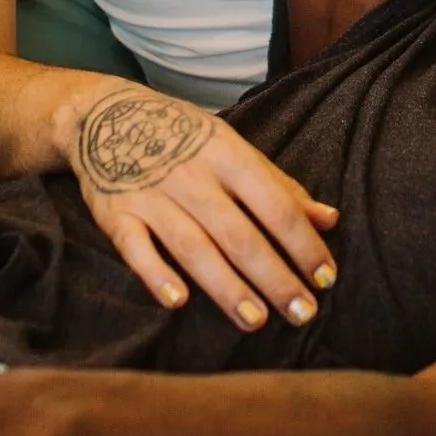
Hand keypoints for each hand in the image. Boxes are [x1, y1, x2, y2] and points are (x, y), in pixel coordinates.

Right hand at [56, 84, 339, 331]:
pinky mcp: (115, 213)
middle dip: (274, 278)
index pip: (275, 205)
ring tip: (255, 321)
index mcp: (228, 154)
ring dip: (226, 287)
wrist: (105, 114)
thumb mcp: (234, 148)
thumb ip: (280, 186)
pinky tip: (178, 301)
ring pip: (194, 247)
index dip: (303, 243)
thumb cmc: (184, 137)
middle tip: (302, 314)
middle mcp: (193, 175)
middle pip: (239, 234)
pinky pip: (135, 247)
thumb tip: (330, 220)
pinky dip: (155, 273)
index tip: (326, 278)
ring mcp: (152, 195)